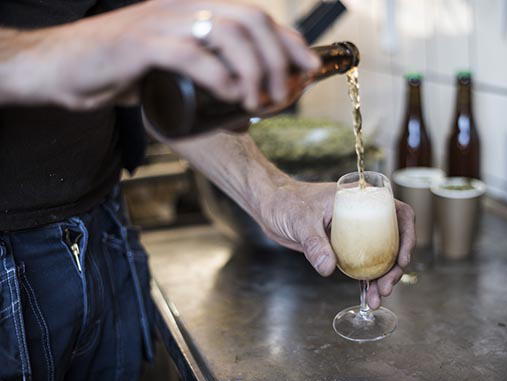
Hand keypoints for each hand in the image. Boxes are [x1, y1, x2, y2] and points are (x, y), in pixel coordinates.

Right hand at [0, 0, 319, 108]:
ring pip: (227, 32)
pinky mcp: (139, 44)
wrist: (59, 68)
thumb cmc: (117, 70)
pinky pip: (189, 53)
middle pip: (251, 20)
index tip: (309, 68)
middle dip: (278, 59)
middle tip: (282, 95)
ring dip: (254, 69)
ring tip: (258, 101)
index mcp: (194, 11)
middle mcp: (182, 8)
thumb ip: (204, 80)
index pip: (256, 18)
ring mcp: (161, 23)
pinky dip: (218, 75)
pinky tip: (230, 95)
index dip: (289, 41)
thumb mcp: (170, 72)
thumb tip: (241, 108)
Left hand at [259, 181, 415, 308]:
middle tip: (386, 287)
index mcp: (360, 199)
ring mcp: (354, 233)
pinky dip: (366, 280)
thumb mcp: (301, 221)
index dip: (407, 235)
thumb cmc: (286, 202)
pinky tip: (368, 296)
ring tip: (378, 298)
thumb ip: (315, 243)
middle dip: (394, 266)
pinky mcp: (342, 247)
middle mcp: (362, 216)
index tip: (402, 258)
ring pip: (379, 256)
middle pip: (393, 240)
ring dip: (382, 277)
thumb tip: (328, 268)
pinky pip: (361, 264)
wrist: (270, 207)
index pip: (397, 212)